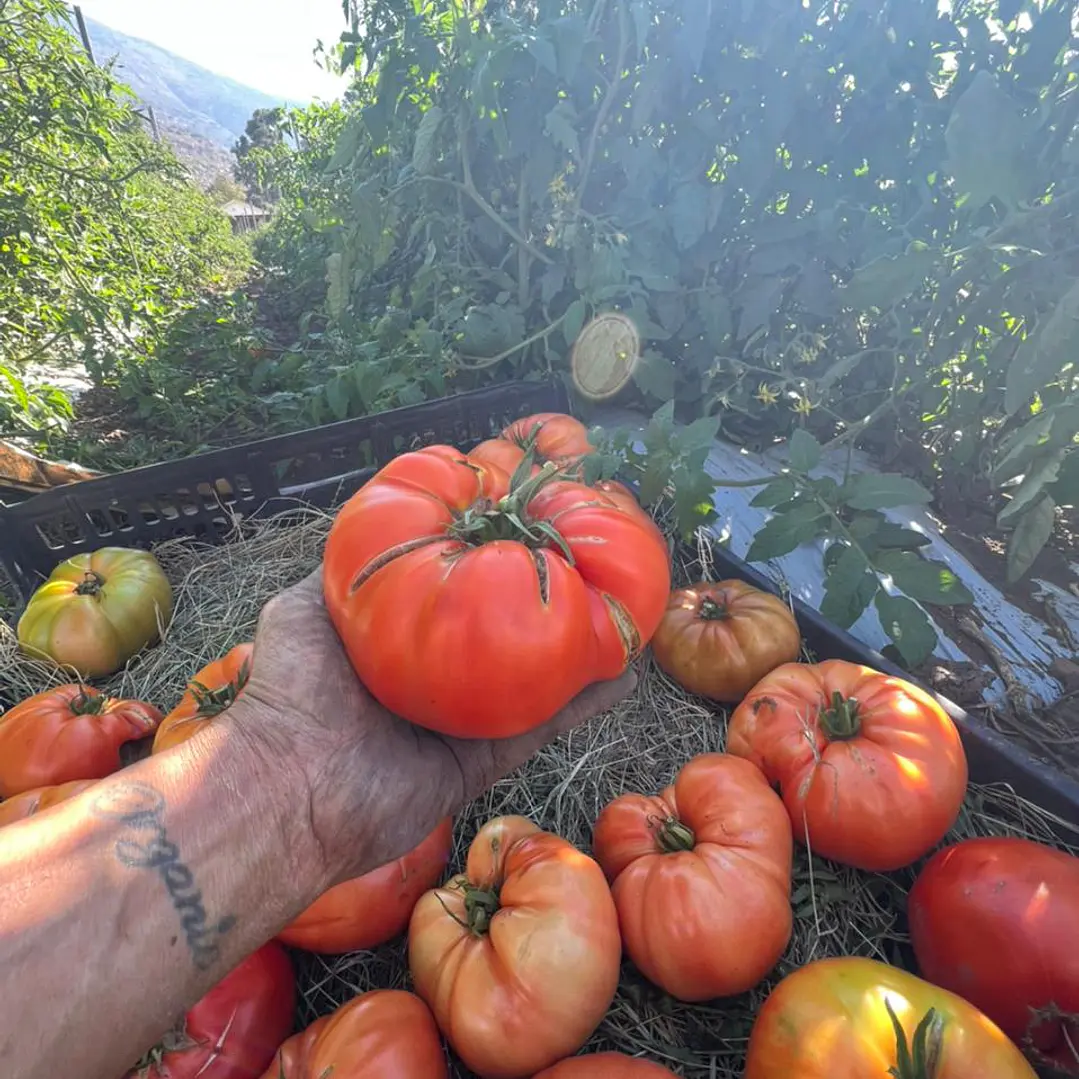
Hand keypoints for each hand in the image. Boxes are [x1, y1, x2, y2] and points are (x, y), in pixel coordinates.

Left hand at [226, 568, 634, 887]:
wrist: (295, 784)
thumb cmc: (295, 687)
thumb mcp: (305, 606)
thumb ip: (342, 570)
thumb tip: (371, 525)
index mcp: (402, 643)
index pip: (457, 595)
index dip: (492, 564)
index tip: (528, 531)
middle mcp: (440, 679)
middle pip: (504, 634)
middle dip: (542, 604)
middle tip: (587, 568)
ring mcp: (467, 720)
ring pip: (537, 677)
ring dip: (578, 649)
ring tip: (622, 616)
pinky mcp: (487, 758)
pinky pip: (547, 723)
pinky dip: (587, 699)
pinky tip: (625, 670)